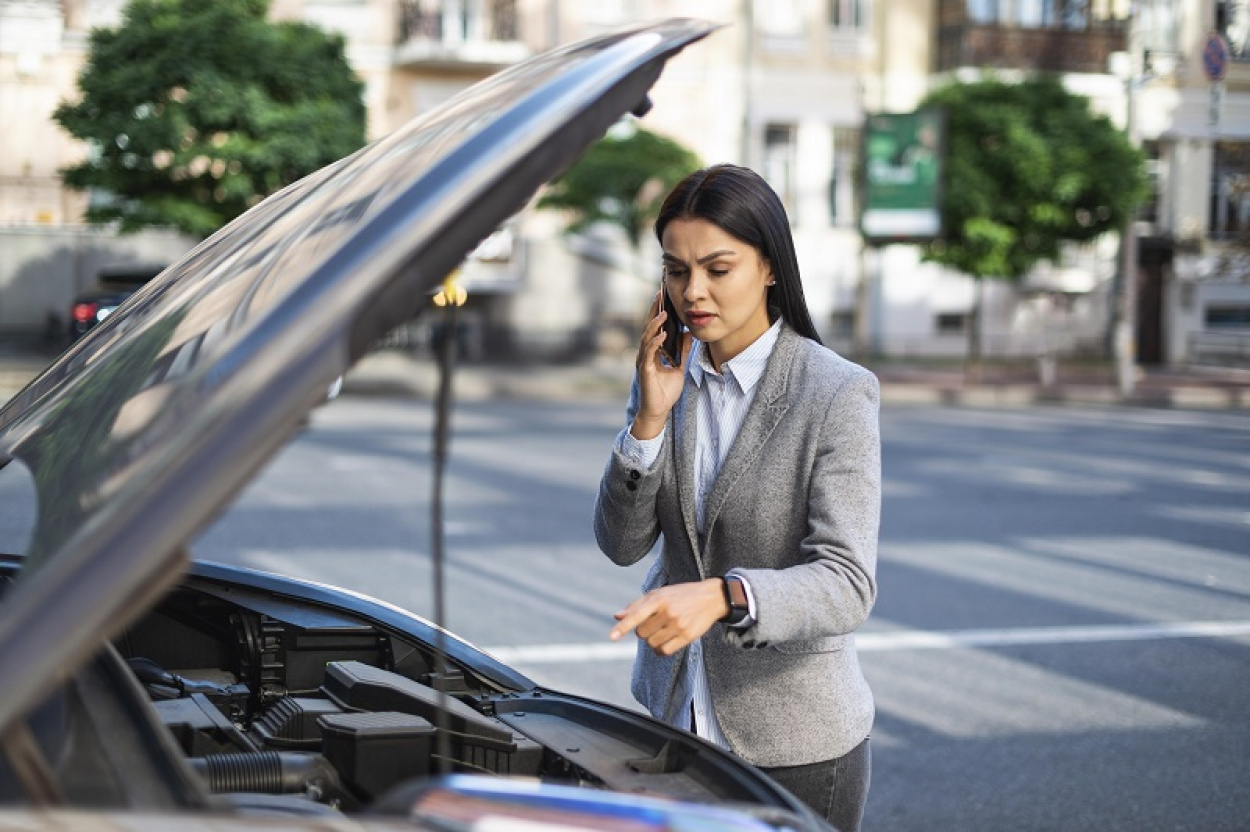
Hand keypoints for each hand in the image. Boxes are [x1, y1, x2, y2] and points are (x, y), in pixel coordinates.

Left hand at [609, 578, 727, 655]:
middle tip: (654, 623)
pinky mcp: (687, 636)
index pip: (636, 614)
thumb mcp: (660, 593)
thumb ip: (637, 605)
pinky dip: (660, 650)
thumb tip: (617, 616)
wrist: (711, 597)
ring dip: (652, 640)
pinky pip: (664, 651)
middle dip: (644, 630)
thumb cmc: (681, 595)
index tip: (611, 637)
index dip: (623, 627)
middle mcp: (668, 611)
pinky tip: (665, 641)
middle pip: (642, 633)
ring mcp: (678, 625)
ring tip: (662, 630)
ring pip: (652, 643)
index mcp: (659, 598)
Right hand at [631, 290, 690, 439]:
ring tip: (664, 312)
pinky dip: (655, 342)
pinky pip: (650, 353)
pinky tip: (663, 334)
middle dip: (654, 311)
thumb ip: (681, 351)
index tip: (663, 296)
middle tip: (659, 294)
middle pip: (648, 328)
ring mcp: (644, 361)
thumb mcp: (679, 366)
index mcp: (653, 351)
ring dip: (655, 324)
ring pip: (647, 337)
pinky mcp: (645, 370)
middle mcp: (646, 353)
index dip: (658, 312)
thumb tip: (688, 334)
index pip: (655, 328)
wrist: (659, 410)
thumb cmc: (665, 391)